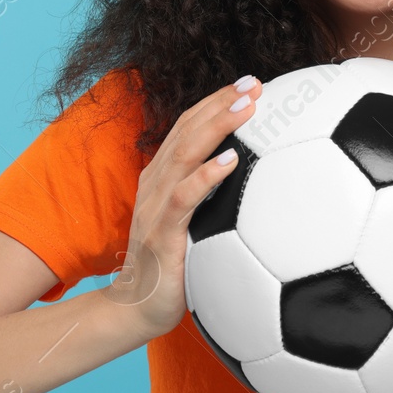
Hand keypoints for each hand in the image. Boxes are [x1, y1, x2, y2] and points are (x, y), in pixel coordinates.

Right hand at [106, 75, 262, 340]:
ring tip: (248, 106)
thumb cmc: (174, 267)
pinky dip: (207, 175)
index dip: (215, 102)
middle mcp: (156, 184)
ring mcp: (156, 206)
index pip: (188, 128)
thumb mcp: (194, 226)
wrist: (138, 309)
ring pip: (185, 153)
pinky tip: (232, 160)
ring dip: (217, 125)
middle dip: (220, 102)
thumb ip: (211, 200)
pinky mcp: (162, 233)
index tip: (249, 85)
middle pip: (187, 130)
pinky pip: (184, 198)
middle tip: (254, 83)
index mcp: (163, 178)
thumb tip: (253, 181)